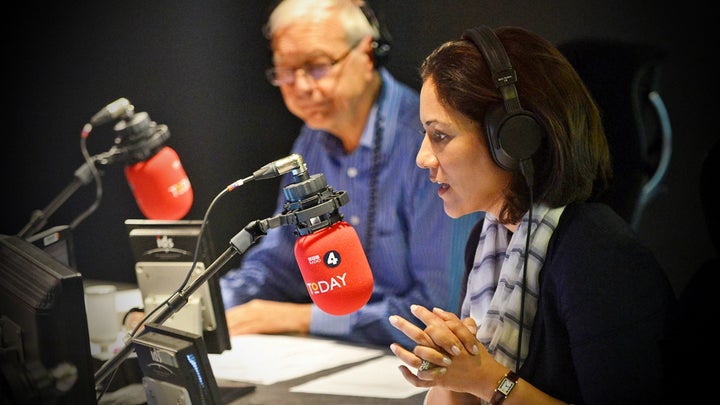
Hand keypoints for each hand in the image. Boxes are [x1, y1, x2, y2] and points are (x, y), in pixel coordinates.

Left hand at [225, 299, 310, 335]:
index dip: (224, 319)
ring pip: (238, 323)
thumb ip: (253, 316)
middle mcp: (254, 308)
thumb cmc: (284, 316)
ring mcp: (258, 316)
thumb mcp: (266, 312)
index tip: (217, 326)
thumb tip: (240, 325)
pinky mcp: (263, 324)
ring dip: (228, 331)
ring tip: (220, 338)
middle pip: (233, 317)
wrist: (299, 316)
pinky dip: (239, 334)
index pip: (234, 312)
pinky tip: (233, 339)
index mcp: (255, 305)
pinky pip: (246, 330)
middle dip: (223, 325)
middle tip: (215, 333)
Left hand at [388, 305, 504, 399]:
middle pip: (420, 337)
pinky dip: (409, 375)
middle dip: (405, 326)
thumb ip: (453, 321)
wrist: (485, 377)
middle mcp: (443, 352)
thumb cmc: (475, 353)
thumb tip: (435, 310)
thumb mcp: (468, 334)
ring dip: (402, 352)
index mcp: (451, 338)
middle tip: (392, 318)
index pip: (434, 323)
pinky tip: (400, 367)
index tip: (413, 307)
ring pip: (417, 358)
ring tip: (392, 345)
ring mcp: (440, 367)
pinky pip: (420, 379)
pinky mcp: (438, 380)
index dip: (423, 314)